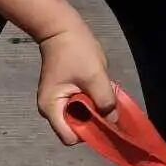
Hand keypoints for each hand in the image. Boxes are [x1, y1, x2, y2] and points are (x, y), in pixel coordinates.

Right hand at [29, 14, 117, 144]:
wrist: (61, 28)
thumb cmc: (75, 50)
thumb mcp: (95, 77)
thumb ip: (106, 102)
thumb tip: (114, 121)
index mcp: (52, 108)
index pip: (70, 137)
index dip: (89, 132)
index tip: (102, 119)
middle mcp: (51, 110)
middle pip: (75, 129)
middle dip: (93, 121)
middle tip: (106, 105)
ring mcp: (56, 103)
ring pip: (79, 118)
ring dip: (93, 110)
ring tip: (101, 93)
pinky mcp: (63, 95)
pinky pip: (79, 107)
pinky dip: (90, 103)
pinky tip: (96, 89)